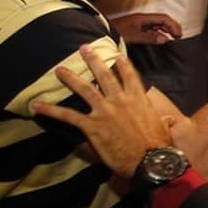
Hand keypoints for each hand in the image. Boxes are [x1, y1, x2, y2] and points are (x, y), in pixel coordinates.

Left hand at [31, 45, 172, 178]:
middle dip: (94, 60)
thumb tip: (170, 119)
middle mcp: (120, 99)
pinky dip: (51, 110)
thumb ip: (163, 120)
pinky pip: (68, 115)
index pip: (129, 75)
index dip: (122, 63)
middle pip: (104, 75)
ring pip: (85, 89)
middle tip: (84, 48)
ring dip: (71, 78)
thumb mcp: (163, 128)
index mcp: (139, 99)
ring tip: (60, 69)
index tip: (116, 54)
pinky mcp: (92, 125)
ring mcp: (104, 110)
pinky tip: (37, 106)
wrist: (148, 159)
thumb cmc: (158, 144)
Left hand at [111, 13, 181, 44]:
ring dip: (166, 30)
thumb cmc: (115, 33)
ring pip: (157, 25)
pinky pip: (151, 30)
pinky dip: (159, 34)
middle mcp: (142, 20)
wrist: (100, 34)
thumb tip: (165, 39)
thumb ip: (149, 37)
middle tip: (179, 37)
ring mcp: (139, 25)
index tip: (179, 35)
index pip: (163, 18)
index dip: (173, 25)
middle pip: (161, 20)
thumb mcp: (133, 36)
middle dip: (172, 26)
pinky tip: (161, 40)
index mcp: (142, 18)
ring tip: (173, 38)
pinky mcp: (135, 30)